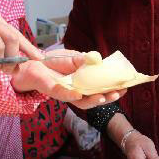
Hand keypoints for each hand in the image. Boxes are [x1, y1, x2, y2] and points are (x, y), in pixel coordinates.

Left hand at [10, 59, 125, 108]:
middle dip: (108, 97)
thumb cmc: (53, 61)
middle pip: (94, 98)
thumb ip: (83, 59)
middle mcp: (76, 91)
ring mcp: (65, 92)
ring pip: (81, 101)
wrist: (32, 62)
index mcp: (83, 83)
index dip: (114, 89)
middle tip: (119, 93)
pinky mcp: (52, 90)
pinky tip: (78, 94)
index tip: (127, 87)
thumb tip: (97, 59)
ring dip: (93, 100)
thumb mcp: (72, 57)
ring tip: (103, 97)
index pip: (101, 89)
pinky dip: (70, 95)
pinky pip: (62, 95)